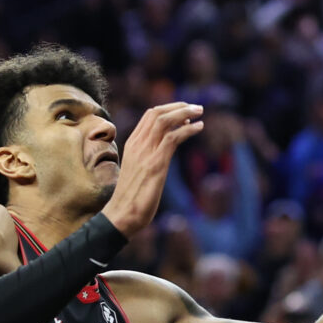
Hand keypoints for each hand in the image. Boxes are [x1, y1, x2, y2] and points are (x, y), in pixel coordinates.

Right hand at [101, 102, 205, 236]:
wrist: (121, 215)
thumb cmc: (132, 196)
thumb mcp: (139, 169)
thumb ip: (148, 156)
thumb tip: (165, 149)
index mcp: (132, 144)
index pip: (149, 115)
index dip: (169, 108)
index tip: (184, 110)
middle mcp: (137, 144)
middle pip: (157, 113)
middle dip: (179, 106)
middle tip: (197, 108)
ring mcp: (145, 153)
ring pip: (164, 121)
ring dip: (185, 113)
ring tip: (200, 112)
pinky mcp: (155, 164)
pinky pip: (173, 138)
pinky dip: (188, 129)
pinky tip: (199, 127)